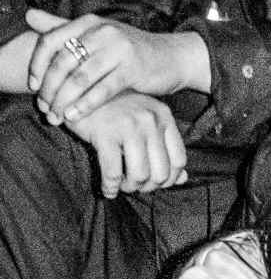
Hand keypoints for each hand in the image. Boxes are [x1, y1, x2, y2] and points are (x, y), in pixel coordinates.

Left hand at [26, 9, 205, 121]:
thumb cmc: (131, 50)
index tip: (33, 87)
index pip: (50, 41)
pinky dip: (85, 105)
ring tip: (56, 116)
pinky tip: (75, 116)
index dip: (37, 66)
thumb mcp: (98, 35)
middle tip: (44, 108)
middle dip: (49, 88)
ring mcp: (118, 49)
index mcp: (89, 22)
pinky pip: (102, 90)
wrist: (174, 57)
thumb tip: (29, 15)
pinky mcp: (133, 69)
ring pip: (80, 77)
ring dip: (64, 99)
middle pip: (62, 61)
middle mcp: (102, 31)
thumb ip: (63, 26)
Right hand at [62, 91, 188, 197]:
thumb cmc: (113, 110)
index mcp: (163, 117)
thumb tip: (183, 180)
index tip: (154, 184)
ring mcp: (129, 126)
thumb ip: (165, 148)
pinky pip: (113, 173)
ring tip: (121, 185)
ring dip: (130, 188)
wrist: (79, 89)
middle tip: (134, 186)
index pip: (179, 160)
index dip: (169, 180)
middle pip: (161, 173)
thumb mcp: (144, 123)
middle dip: (147, 187)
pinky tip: (107, 190)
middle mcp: (150, 120)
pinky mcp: (105, 133)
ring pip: (140, 176)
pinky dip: (111, 187)